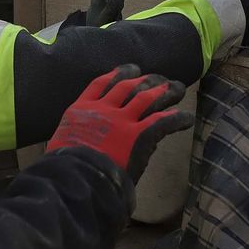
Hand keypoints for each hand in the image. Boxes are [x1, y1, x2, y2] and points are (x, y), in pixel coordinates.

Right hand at [47, 65, 192, 183]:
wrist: (73, 179)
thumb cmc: (62, 168)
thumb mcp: (61, 143)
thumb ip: (76, 135)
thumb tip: (89, 138)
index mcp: (81, 110)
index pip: (100, 83)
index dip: (117, 73)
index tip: (129, 69)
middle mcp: (103, 110)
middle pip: (128, 85)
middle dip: (146, 80)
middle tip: (159, 79)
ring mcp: (122, 122)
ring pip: (148, 98)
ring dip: (165, 91)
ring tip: (177, 88)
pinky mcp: (139, 136)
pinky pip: (163, 122)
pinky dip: (177, 117)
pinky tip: (187, 117)